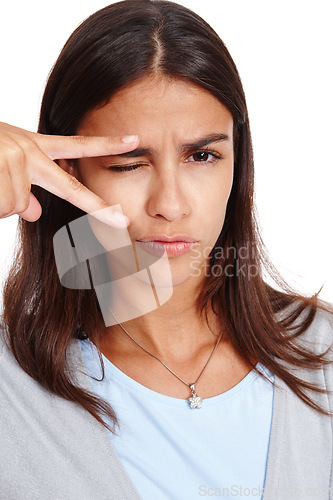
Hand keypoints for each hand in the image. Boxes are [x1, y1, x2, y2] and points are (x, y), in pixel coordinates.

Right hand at [0, 121, 138, 225]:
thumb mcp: (5, 163)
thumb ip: (26, 187)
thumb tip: (35, 212)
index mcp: (34, 146)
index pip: (77, 146)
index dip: (107, 144)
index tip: (134, 139)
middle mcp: (28, 151)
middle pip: (69, 188)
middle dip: (98, 208)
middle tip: (122, 224)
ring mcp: (13, 160)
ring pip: (17, 204)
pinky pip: (2, 206)